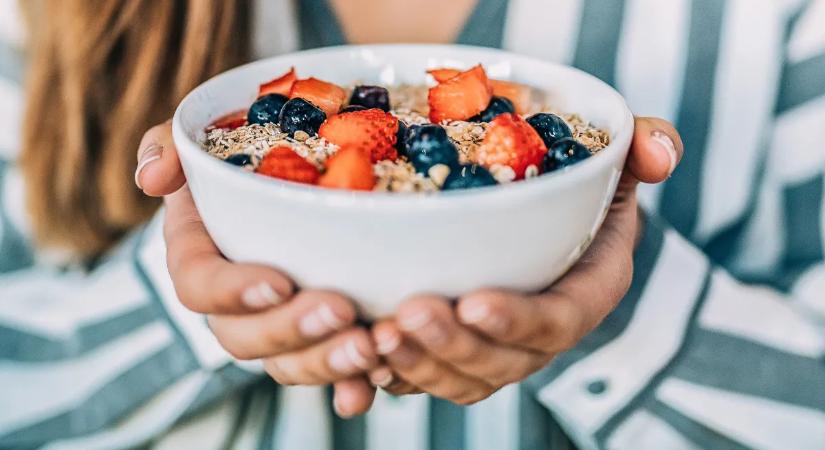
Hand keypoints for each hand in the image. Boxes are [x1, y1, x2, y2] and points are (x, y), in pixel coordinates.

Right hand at [136, 122, 380, 415]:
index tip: (278, 283)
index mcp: (202, 256)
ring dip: (326, 362)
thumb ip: (171, 145)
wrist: (309, 166)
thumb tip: (153, 178)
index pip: (199, 287)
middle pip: (245, 338)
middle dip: (290, 331)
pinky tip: (378, 380)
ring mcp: (278, 324)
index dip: (234, 292)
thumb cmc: (251, 150)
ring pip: (287, 363)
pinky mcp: (320, 336)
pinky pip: (329, 374)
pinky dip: (351, 385)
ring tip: (371, 345)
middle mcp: (235, 301)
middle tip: (341, 310)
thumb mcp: (208, 134)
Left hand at [366, 117, 682, 403]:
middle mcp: (538, 332)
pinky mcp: (455, 350)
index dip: (519, 320)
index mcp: (583, 291)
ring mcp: (495, 347)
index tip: (475, 302)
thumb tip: (659, 153)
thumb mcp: (614, 159)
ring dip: (416, 365)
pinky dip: (392, 375)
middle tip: (406, 316)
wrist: (539, 213)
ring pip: (459, 377)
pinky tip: (358, 360)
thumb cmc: (577, 186)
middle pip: (502, 362)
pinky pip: (425, 377)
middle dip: (453, 347)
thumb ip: (641, 148)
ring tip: (373, 339)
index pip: (558, 320)